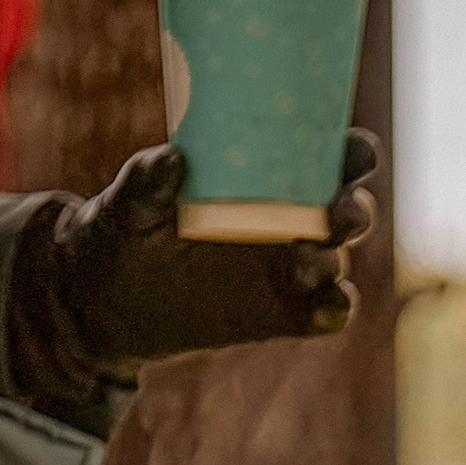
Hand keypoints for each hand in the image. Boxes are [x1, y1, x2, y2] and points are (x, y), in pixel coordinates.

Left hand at [10, 134, 377, 397]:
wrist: (109, 299)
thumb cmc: (122, 230)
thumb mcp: (127, 201)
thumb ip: (146, 178)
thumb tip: (173, 158)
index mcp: (265, 177)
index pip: (325, 159)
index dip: (354, 153)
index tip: (356, 149)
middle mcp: (290, 221)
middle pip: (348, 212)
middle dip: (355, 211)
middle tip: (336, 214)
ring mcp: (291, 270)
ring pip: (337, 262)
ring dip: (331, 260)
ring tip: (299, 262)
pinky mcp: (286, 314)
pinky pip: (327, 313)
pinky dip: (333, 310)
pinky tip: (322, 310)